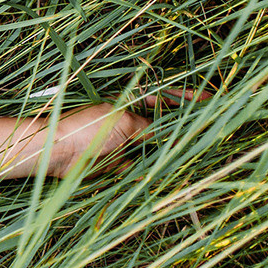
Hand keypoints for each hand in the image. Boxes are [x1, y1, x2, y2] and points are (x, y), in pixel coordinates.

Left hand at [49, 88, 201, 176]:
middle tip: (211, 128)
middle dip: (185, 126)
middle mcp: (129, 121)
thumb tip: (176, 136)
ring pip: (155, 146)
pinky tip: (170, 169)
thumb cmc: (86, 129)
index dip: (187, 99)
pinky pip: (141, 166)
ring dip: (172, 149)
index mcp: (130, 103)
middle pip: (164, 123)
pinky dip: (153, 168)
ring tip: (197, 150)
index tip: (210, 99)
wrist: (56, 152)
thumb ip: (151, 129)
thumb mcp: (124, 122)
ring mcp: (124, 142)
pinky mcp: (117, 162)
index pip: (165, 98)